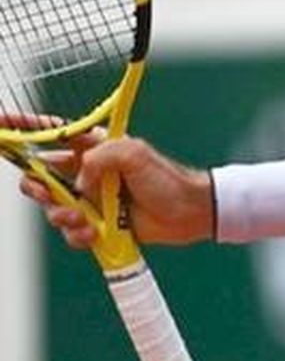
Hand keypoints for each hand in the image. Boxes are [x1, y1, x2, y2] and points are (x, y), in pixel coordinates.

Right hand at [14, 129, 213, 247]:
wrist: (190, 213)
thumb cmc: (167, 179)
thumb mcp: (134, 153)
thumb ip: (99, 157)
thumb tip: (77, 182)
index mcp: (92, 148)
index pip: (51, 134)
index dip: (23, 129)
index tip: (0, 125)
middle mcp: (86, 173)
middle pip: (38, 177)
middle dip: (35, 187)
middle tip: (46, 193)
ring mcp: (89, 200)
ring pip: (52, 208)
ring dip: (61, 215)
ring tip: (84, 219)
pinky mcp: (96, 225)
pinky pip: (70, 232)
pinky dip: (77, 235)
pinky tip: (95, 234)